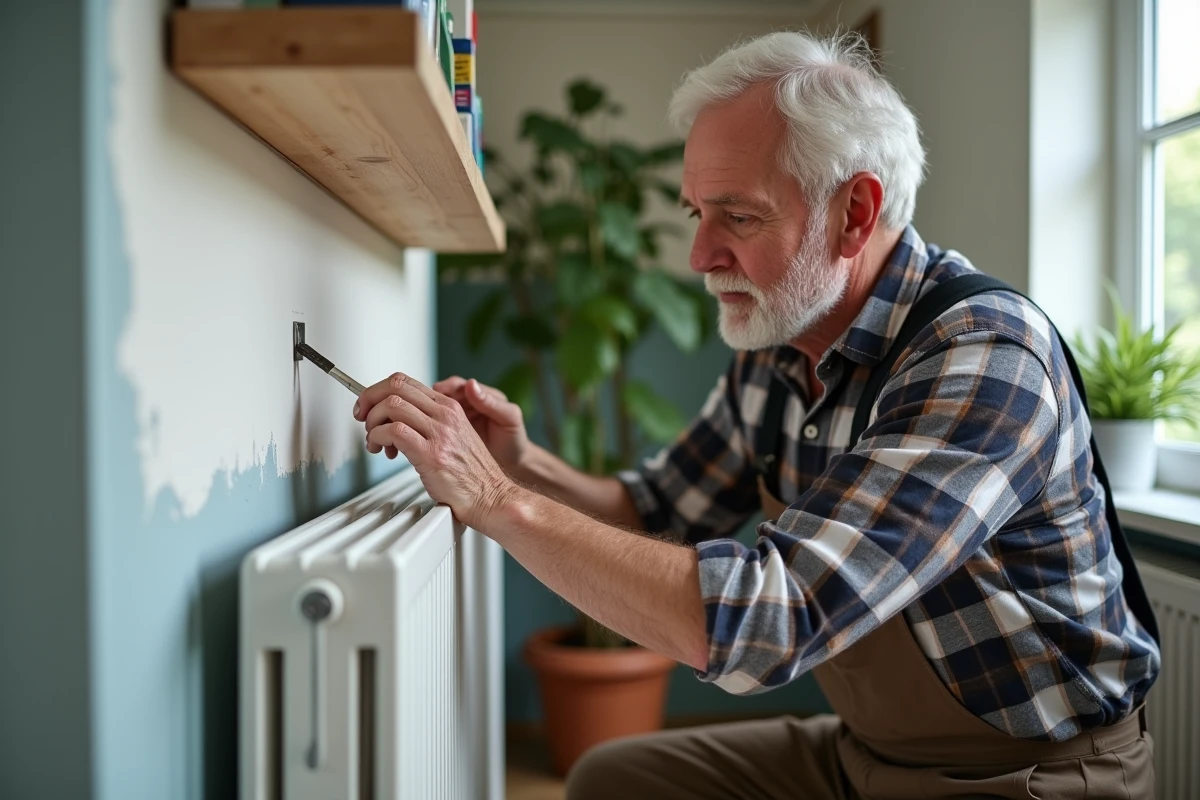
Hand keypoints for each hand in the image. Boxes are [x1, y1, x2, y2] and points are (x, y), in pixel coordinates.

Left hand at [354, 372, 517, 529]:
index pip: (405, 381)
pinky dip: (378, 437)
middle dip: (368, 400)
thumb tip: (396, 417)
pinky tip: (381, 449)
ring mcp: (440, 433)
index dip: (377, 390)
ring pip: (392, 406)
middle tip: (362, 418)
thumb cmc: (470, 474)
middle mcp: (445, 414)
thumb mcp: (453, 436)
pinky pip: (394, 431)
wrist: (490, 497)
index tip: (367, 405)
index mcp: (449, 407)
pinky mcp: (432, 454)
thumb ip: (429, 422)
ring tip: (375, 441)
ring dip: (373, 423)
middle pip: (395, 386)